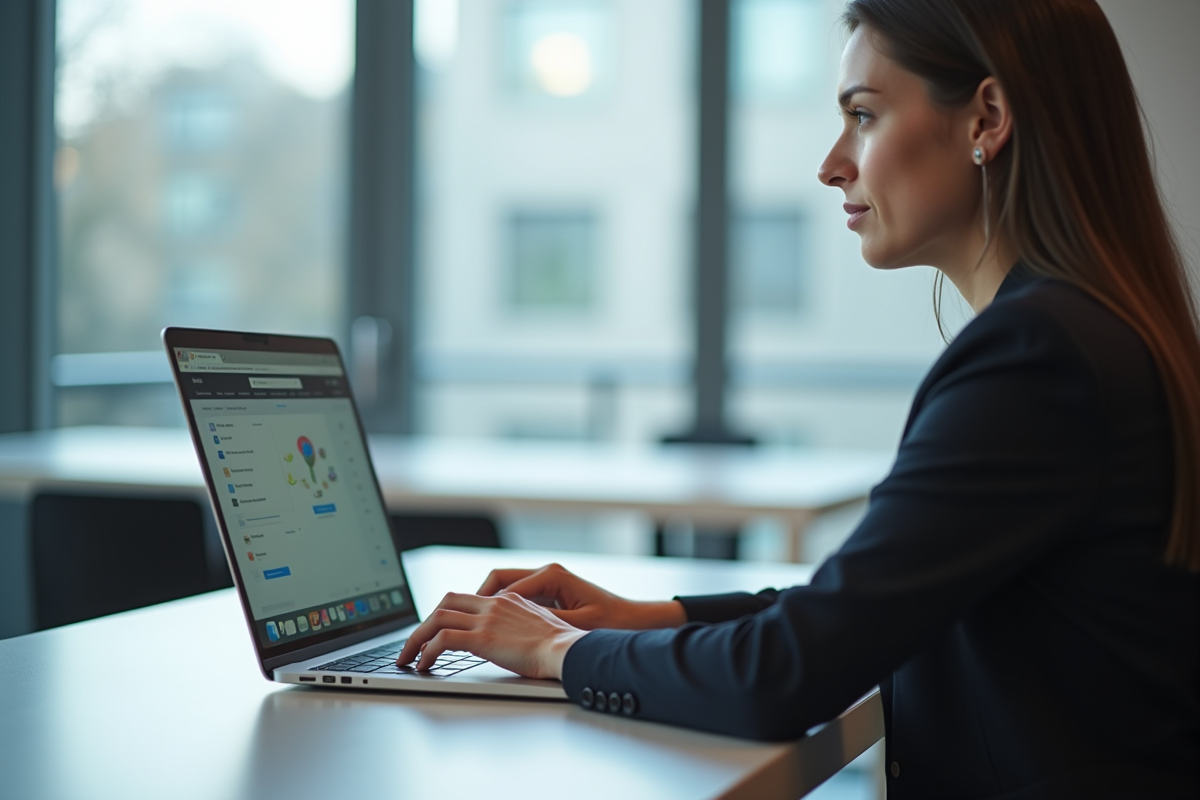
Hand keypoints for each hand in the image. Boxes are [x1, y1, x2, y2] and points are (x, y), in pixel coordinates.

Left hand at [395, 591, 586, 679]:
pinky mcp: (482, 638)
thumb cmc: (560, 646)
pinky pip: (443, 640)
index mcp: (507, 599)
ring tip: (409, 657)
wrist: (568, 649)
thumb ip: (518, 625)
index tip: (436, 630)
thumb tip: (507, 640)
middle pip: (447, 602)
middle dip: (426, 622)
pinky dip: (427, 651)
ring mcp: (486, 619)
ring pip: (438, 619)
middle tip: (415, 642)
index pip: (467, 598)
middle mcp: (494, 604)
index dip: (447, 613)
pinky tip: (424, 664)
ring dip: (418, 638)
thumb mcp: (538, 626)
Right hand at [477, 563, 686, 630]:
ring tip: (472, 626)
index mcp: (550, 575)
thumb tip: (512, 623)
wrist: (634, 621)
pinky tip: (495, 629)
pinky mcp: (549, 594)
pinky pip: (517, 598)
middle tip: (459, 621)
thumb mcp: (575, 624)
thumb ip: (542, 621)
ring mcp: (546, 582)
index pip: (502, 583)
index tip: (465, 620)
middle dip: (477, 600)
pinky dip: (502, 610)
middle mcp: (546, 573)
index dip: (481, 603)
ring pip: (504, 588)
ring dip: (488, 606)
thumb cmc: (611, 622)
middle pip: (497, 580)